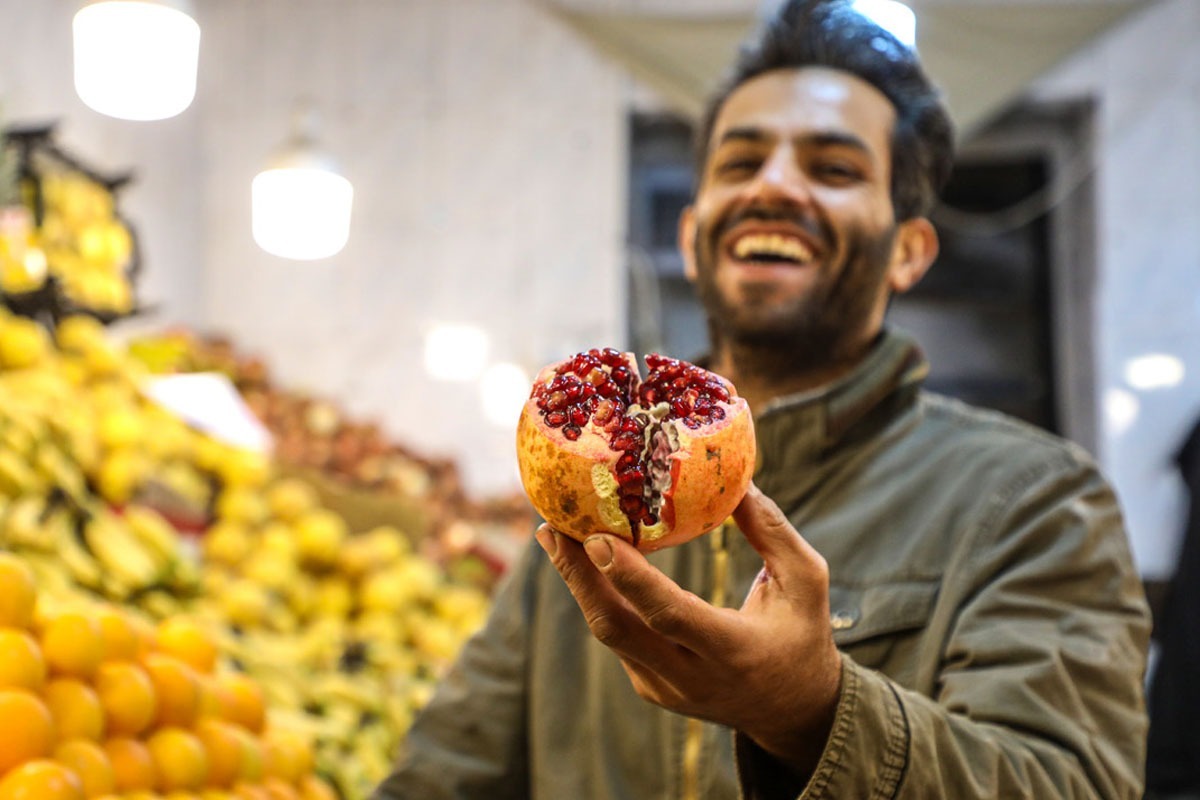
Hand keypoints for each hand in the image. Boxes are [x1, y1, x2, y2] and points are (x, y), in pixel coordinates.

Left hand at [535, 482, 841, 774]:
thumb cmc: (802, 635)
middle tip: (553, 529)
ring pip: (609, 632)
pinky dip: (598, 597)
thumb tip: (738, 481)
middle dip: (579, 577)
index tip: (597, 539)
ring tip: (554, 535)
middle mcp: (690, 676)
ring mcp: (664, 687)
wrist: (794, 711)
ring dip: (578, 583)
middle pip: (617, 628)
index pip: (669, 615)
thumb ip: (773, 533)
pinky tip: (585, 561)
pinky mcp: (650, 689)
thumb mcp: (807, 581)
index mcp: (732, 650)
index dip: (630, 579)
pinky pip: (618, 638)